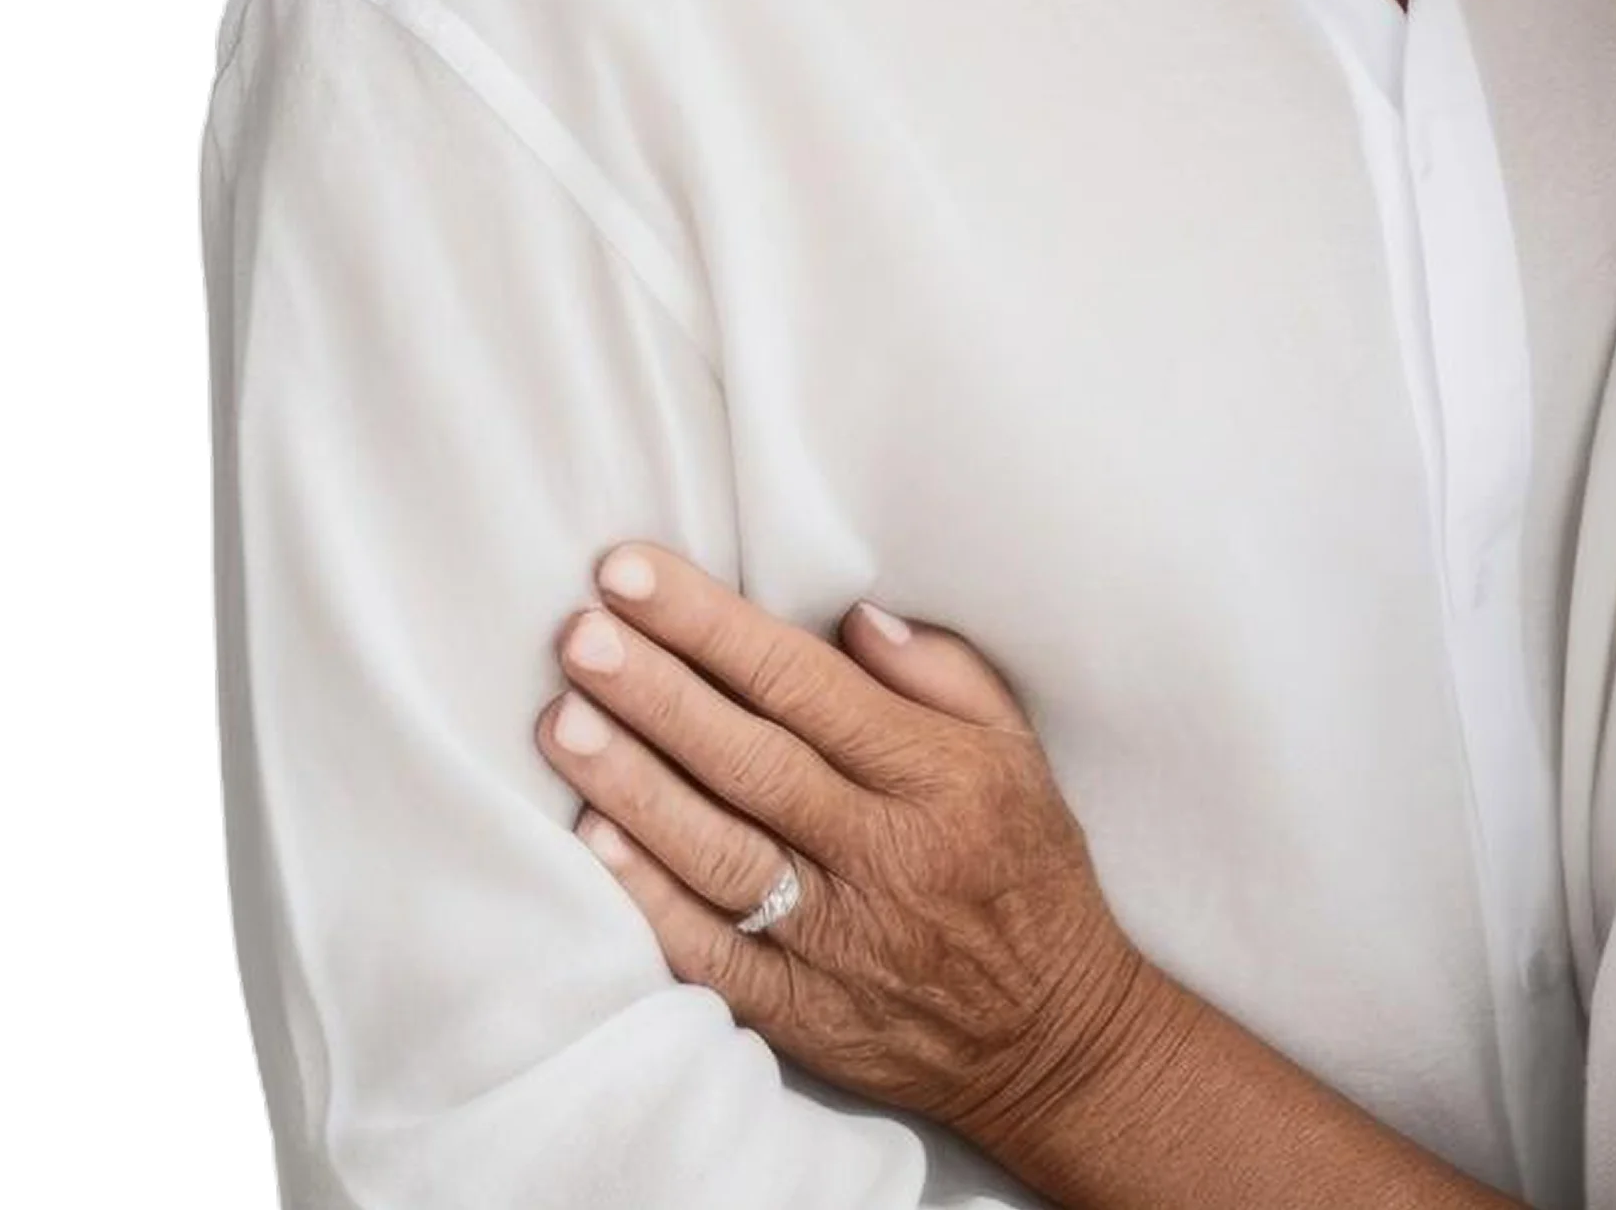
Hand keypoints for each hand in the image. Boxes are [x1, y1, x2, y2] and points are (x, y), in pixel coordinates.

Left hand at [536, 544, 1163, 1161]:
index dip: (713, 626)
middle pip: (753, 760)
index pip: (807, 685)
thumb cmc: (1026, 873)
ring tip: (562, 720)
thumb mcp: (1018, 753)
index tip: (633, 574)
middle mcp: (887, 854)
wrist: (1052, 1040)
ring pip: (721, 851)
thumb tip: (850, 616)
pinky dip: (649, 896)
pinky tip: (592, 837)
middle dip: (657, 691)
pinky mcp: (802, 1014)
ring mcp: (840, 941)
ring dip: (633, 784)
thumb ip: (944, 674)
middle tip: (578, 634)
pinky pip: (711, 951)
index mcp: (939, 777)